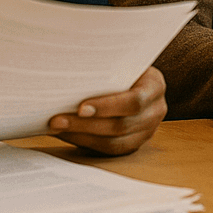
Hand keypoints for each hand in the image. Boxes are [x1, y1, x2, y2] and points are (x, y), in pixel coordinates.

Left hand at [48, 67, 167, 155]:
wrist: (134, 77)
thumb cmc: (123, 66)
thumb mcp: (121, 61)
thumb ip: (106, 66)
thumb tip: (69, 67)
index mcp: (155, 87)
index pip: (135, 101)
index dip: (108, 106)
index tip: (80, 107)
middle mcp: (155, 112)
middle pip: (121, 126)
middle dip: (85, 125)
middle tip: (57, 120)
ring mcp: (146, 132)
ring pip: (113, 143)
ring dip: (81, 137)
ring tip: (56, 128)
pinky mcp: (133, 144)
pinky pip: (108, 151)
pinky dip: (84, 143)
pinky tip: (66, 134)